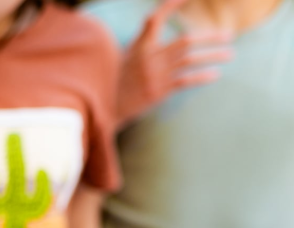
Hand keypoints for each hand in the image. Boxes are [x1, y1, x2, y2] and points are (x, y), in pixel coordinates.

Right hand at [117, 0, 233, 125]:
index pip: (156, 19)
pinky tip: (215, 74)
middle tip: (229, 35)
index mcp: (140, 46)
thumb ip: (146, 38)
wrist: (111, 105)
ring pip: (189, 61)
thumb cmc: (123, 77)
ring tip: (230, 54)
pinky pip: (185, 81)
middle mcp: (149, 58)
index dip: (170, 6)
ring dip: (212, 56)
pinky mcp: (159, 91)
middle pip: (185, 42)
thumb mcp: (130, 54)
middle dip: (210, 38)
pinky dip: (201, 77)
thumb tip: (157, 19)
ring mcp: (155, 75)